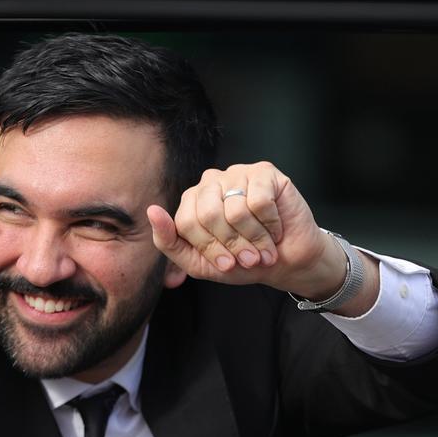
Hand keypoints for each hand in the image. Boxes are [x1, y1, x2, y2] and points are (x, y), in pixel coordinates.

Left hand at [146, 162, 348, 299]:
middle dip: (232, 245)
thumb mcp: (198, 262)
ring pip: (236, 210)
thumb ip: (168, 241)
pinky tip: (275, 226)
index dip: (210, 250)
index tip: (227, 264)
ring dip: (254, 238)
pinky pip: (260, 201)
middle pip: (209, 215)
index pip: (187, 224)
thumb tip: (151, 211)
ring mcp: (237, 173)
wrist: (286, 262)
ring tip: (264, 246)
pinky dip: (270, 223)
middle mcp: (211, 182)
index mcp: (192, 201)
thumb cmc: (241, 261)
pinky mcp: (264, 172)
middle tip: (248, 257)